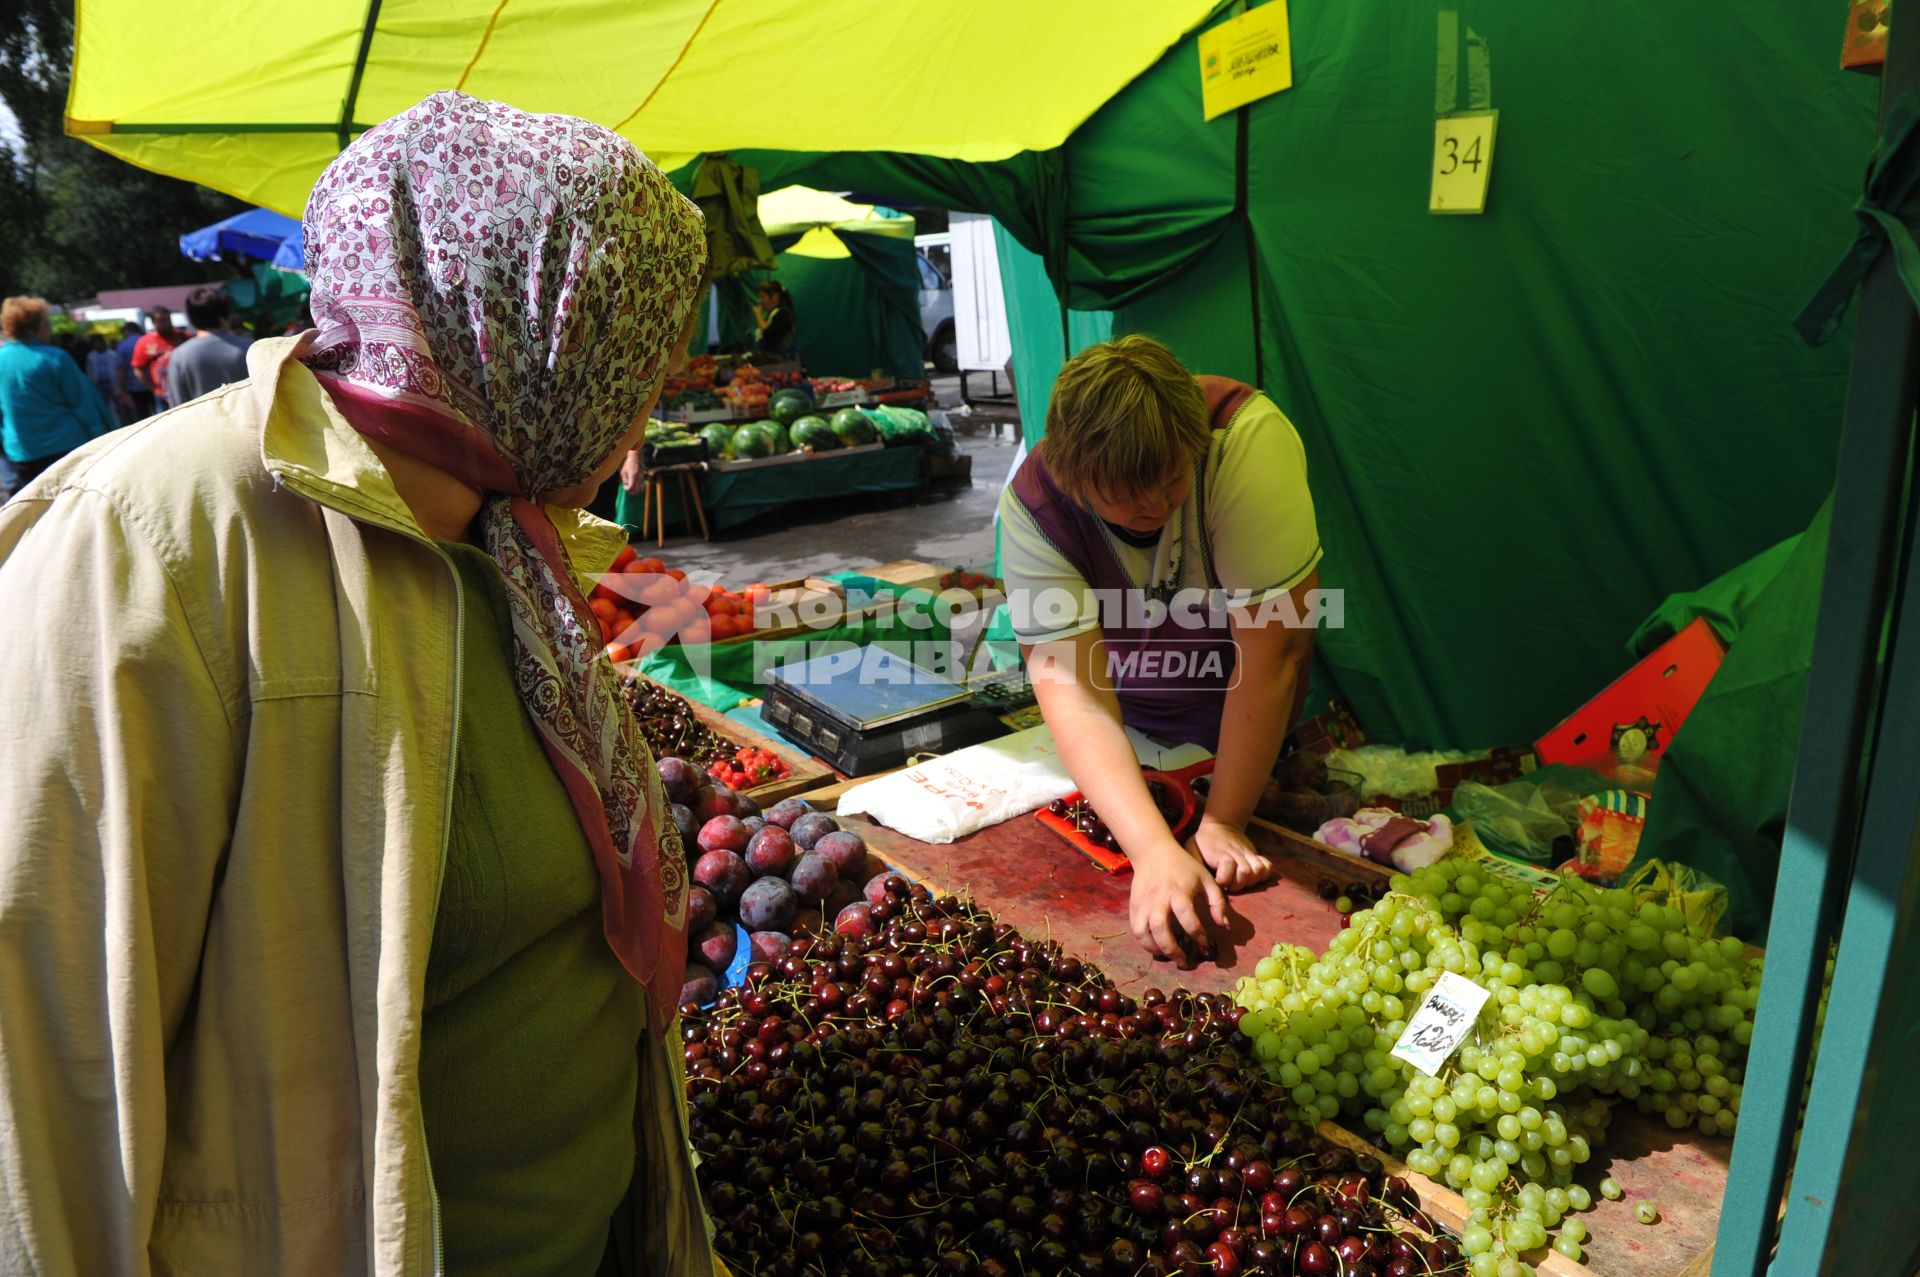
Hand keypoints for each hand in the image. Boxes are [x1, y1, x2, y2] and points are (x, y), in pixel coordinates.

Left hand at [620, 449, 643, 492]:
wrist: (636, 458)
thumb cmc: (628, 464)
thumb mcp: (623, 472)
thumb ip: (624, 480)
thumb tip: (626, 486)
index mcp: (633, 476)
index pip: (631, 488)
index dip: (626, 489)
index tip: (624, 485)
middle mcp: (639, 478)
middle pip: (636, 491)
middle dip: (630, 490)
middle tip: (627, 486)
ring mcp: (642, 478)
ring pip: (640, 489)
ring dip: (634, 489)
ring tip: (630, 484)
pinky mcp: (643, 478)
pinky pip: (641, 486)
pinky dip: (637, 487)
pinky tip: (633, 483)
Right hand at [1128, 842, 1226, 964]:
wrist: (1153, 852)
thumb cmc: (1183, 867)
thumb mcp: (1206, 879)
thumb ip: (1217, 902)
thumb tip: (1224, 926)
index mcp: (1178, 890)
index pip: (1187, 916)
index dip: (1197, 934)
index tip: (1206, 944)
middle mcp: (1158, 898)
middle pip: (1160, 928)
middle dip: (1172, 949)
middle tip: (1185, 961)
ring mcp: (1143, 903)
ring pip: (1143, 932)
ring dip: (1156, 949)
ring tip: (1169, 956)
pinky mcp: (1134, 906)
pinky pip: (1136, 929)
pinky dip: (1145, 942)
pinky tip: (1157, 947)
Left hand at [1187, 816, 1273, 892]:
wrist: (1220, 824)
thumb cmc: (1203, 842)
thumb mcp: (1191, 849)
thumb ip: (1194, 864)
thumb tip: (1196, 881)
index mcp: (1219, 852)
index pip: (1228, 864)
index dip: (1224, 878)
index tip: (1218, 882)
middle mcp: (1236, 852)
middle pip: (1245, 871)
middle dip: (1237, 885)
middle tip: (1229, 886)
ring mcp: (1248, 853)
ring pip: (1259, 870)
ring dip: (1250, 881)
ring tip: (1240, 882)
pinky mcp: (1255, 854)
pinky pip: (1268, 866)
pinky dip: (1263, 875)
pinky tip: (1251, 878)